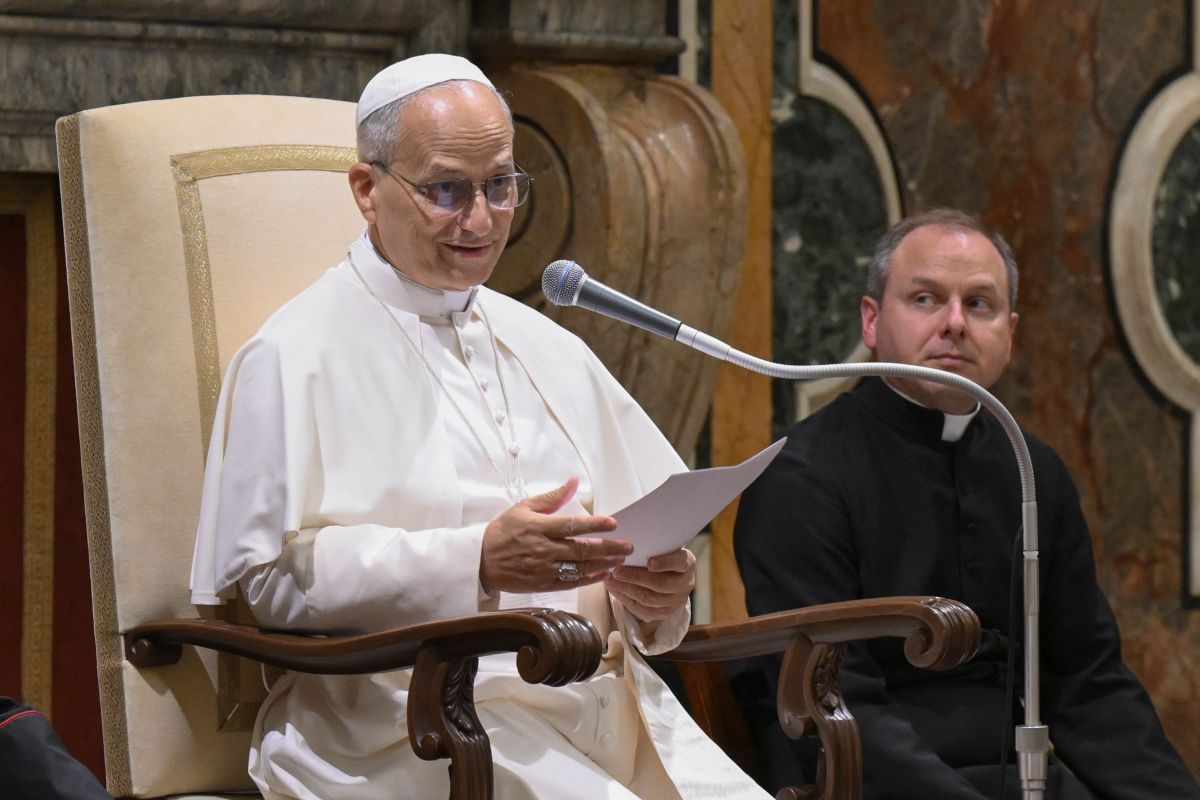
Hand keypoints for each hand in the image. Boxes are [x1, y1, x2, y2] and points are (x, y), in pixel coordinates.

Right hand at [480, 477, 631, 593]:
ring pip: (580, 568)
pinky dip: (589, 579)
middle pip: (582, 549)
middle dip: (608, 548)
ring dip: (603, 564)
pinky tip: (603, 574)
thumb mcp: (523, 507)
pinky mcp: (543, 584)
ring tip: (620, 560)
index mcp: (539, 527)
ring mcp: (544, 568)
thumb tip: (574, 481)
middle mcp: (543, 549)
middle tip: (627, 546)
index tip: (614, 523)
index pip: (572, 525)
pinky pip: (571, 583)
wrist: (481, 561)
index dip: (595, 525)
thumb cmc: (502, 531)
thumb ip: (552, 497)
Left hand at [604, 547, 695, 621]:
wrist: (668, 576)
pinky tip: (613, 589)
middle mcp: (686, 584)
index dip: (665, 563)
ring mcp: (676, 601)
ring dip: (626, 589)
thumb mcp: (662, 548)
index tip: (649, 562)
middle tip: (616, 570)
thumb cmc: (661, 555)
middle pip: (660, 583)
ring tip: (610, 579)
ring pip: (649, 598)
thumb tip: (626, 544)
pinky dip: (625, 599)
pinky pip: (642, 610)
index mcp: (688, 563)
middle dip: (635, 577)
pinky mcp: (664, 613)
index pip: (680, 562)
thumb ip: (651, 546)